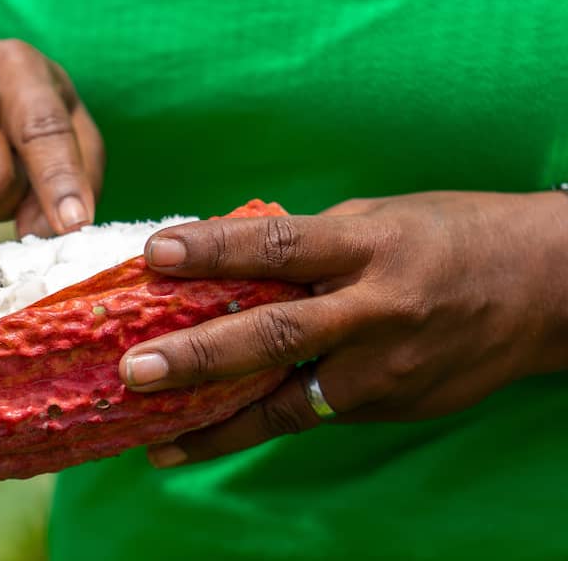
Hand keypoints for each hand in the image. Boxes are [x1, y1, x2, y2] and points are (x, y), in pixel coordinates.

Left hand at [118, 191, 567, 467]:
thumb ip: (307, 246)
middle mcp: (377, 311)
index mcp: (368, 246)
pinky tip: (212, 435)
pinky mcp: (392, 408)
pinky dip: (260, 425)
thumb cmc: (448, 237)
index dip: (213, 249)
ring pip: (290, 403)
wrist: (543, 290)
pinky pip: (314, 414)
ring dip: (217, 425)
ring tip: (157, 442)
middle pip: (277, 335)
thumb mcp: (377, 220)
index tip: (154, 253)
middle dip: (200, 357)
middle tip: (135, 370)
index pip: (277, 247)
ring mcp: (387, 369)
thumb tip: (229, 262)